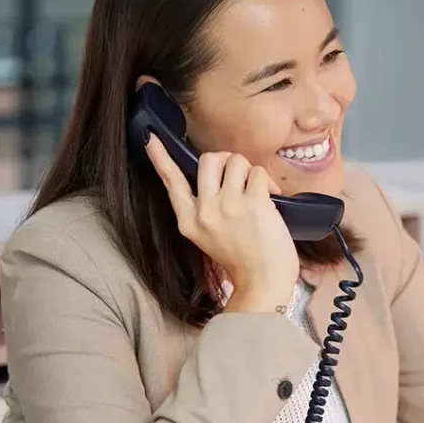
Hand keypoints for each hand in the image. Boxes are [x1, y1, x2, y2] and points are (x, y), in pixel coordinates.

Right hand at [145, 134, 298, 311]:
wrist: (263, 283)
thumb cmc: (244, 261)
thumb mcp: (210, 237)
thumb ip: (206, 210)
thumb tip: (220, 179)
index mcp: (188, 222)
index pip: (170, 182)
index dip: (160, 158)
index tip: (151, 139)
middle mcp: (203, 211)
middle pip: (208, 160)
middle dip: (228, 160)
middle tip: (241, 176)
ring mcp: (227, 206)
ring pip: (236, 161)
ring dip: (250, 171)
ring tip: (259, 191)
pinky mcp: (252, 203)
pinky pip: (258, 172)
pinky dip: (268, 181)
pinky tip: (272, 198)